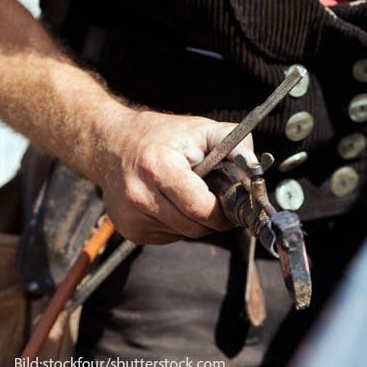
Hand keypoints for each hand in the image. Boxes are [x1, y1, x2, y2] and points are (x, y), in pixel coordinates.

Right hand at [95, 110, 255, 243]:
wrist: (110, 144)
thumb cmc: (162, 135)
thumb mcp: (201, 129)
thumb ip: (235, 143)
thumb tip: (255, 166)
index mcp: (159, 168)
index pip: (202, 209)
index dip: (224, 211)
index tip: (233, 204)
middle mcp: (140, 195)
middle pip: (195, 227)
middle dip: (213, 218)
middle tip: (217, 201)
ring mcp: (131, 216)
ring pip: (183, 234)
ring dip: (195, 221)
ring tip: (189, 195)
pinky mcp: (128, 229)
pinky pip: (168, 236)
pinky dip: (177, 224)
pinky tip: (171, 202)